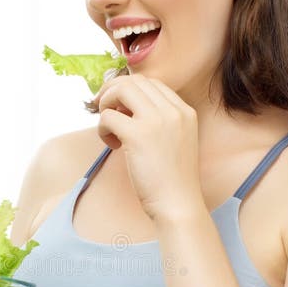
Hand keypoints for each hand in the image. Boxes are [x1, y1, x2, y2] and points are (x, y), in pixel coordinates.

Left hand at [95, 74, 203, 222]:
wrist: (178, 205)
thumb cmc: (172, 181)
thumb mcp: (176, 142)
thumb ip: (160, 123)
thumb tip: (125, 109)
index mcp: (185, 111)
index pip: (152, 84)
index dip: (130, 91)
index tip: (120, 107)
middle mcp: (173, 111)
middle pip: (135, 81)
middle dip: (113, 91)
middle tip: (103, 110)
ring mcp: (156, 121)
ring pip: (121, 90)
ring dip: (106, 104)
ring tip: (109, 127)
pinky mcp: (138, 135)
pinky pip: (108, 116)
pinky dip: (103, 128)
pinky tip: (112, 145)